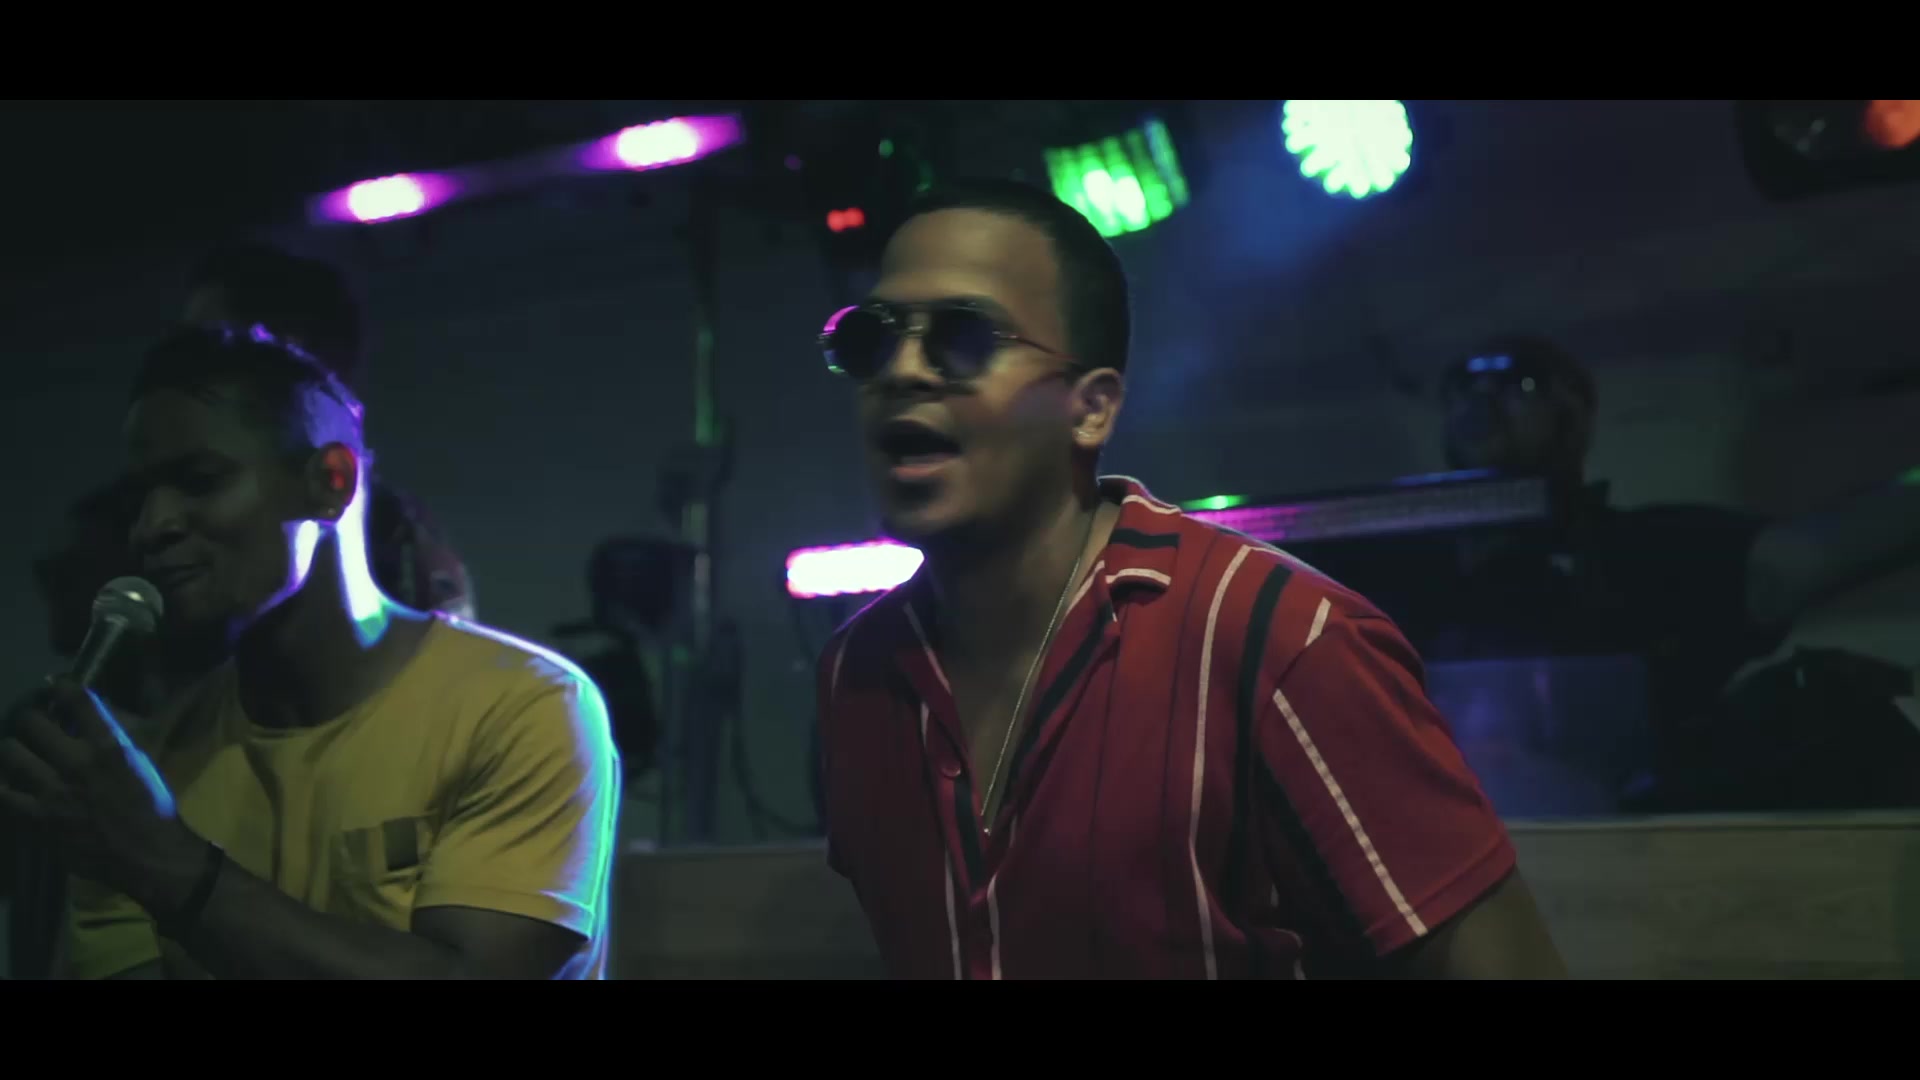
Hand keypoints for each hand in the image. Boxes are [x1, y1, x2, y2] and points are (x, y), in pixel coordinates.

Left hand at [0, 679, 199, 909]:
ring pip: (10, 752)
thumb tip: (84, 717)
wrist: (148, 856)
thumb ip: (109, 739)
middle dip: (30, 718)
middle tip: (33, 725)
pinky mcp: (37, 818)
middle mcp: (78, 762)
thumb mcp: (139, 762)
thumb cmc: (150, 806)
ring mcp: (52, 791)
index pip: (76, 698)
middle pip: (31, 722)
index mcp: (110, 746)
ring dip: (13, 748)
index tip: (55, 687)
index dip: (60, 686)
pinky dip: (2, 785)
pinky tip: (7, 783)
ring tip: (19, 753)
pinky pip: (1, 794)